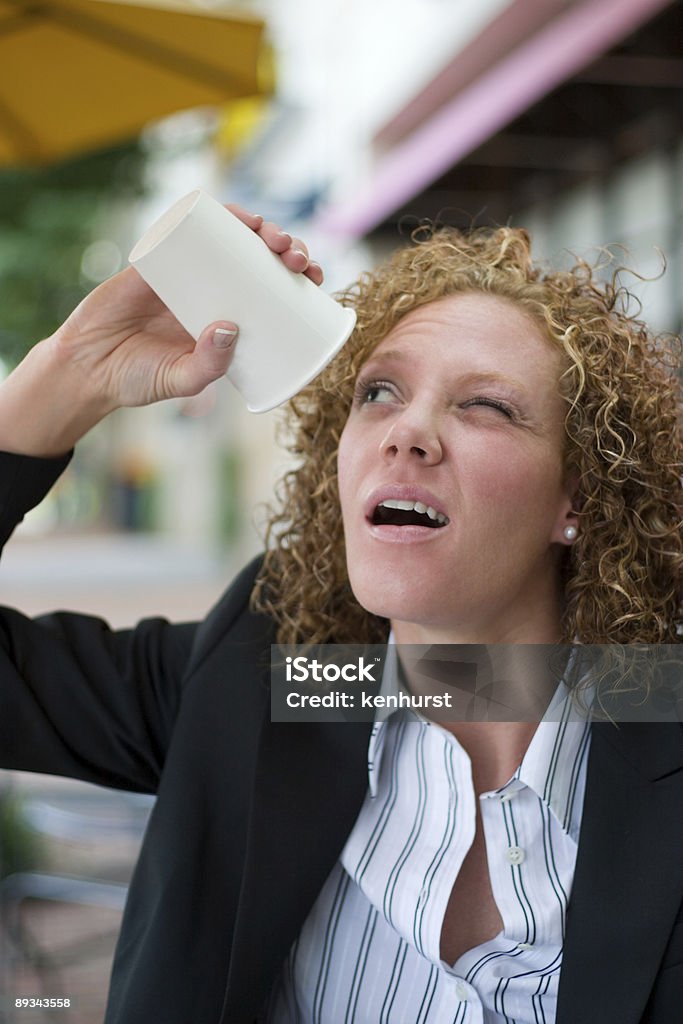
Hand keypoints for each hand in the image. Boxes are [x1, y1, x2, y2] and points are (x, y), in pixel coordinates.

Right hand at [50, 205, 323, 410]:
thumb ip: (208, 365)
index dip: (299, 279)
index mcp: (227, 316)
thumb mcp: (182, 381)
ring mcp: (185, 270)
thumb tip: (230, 328)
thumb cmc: (138, 380)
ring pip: (229, 236)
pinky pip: (184, 227)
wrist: (86, 368)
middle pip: (258, 257)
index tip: (316, 279)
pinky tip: (235, 212)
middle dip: (286, 249)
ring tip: (274, 238)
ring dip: (258, 226)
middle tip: (297, 261)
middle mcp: (211, 288)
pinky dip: (210, 213)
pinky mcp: (154, 259)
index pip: (273, 289)